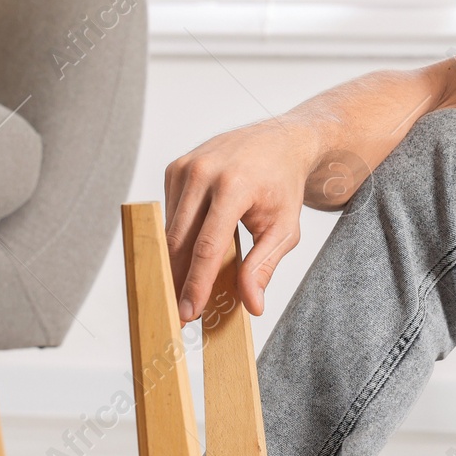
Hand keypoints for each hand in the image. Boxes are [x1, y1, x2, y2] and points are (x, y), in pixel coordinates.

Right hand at [164, 119, 324, 321]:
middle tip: (179, 313)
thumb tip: (252, 305)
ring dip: (174, 262)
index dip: (196, 283)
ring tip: (182, 290)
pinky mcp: (175, 169)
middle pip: (180, 240)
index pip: (207, 245)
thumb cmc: (283, 187)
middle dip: (177, 280)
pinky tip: (188, 255)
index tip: (189, 311)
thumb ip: (265, 266)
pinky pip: (170, 214)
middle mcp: (203, 172)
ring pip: (170, 229)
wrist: (280, 142)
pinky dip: (177, 238)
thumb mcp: (285, 229)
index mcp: (233, 186)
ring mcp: (185, 167)